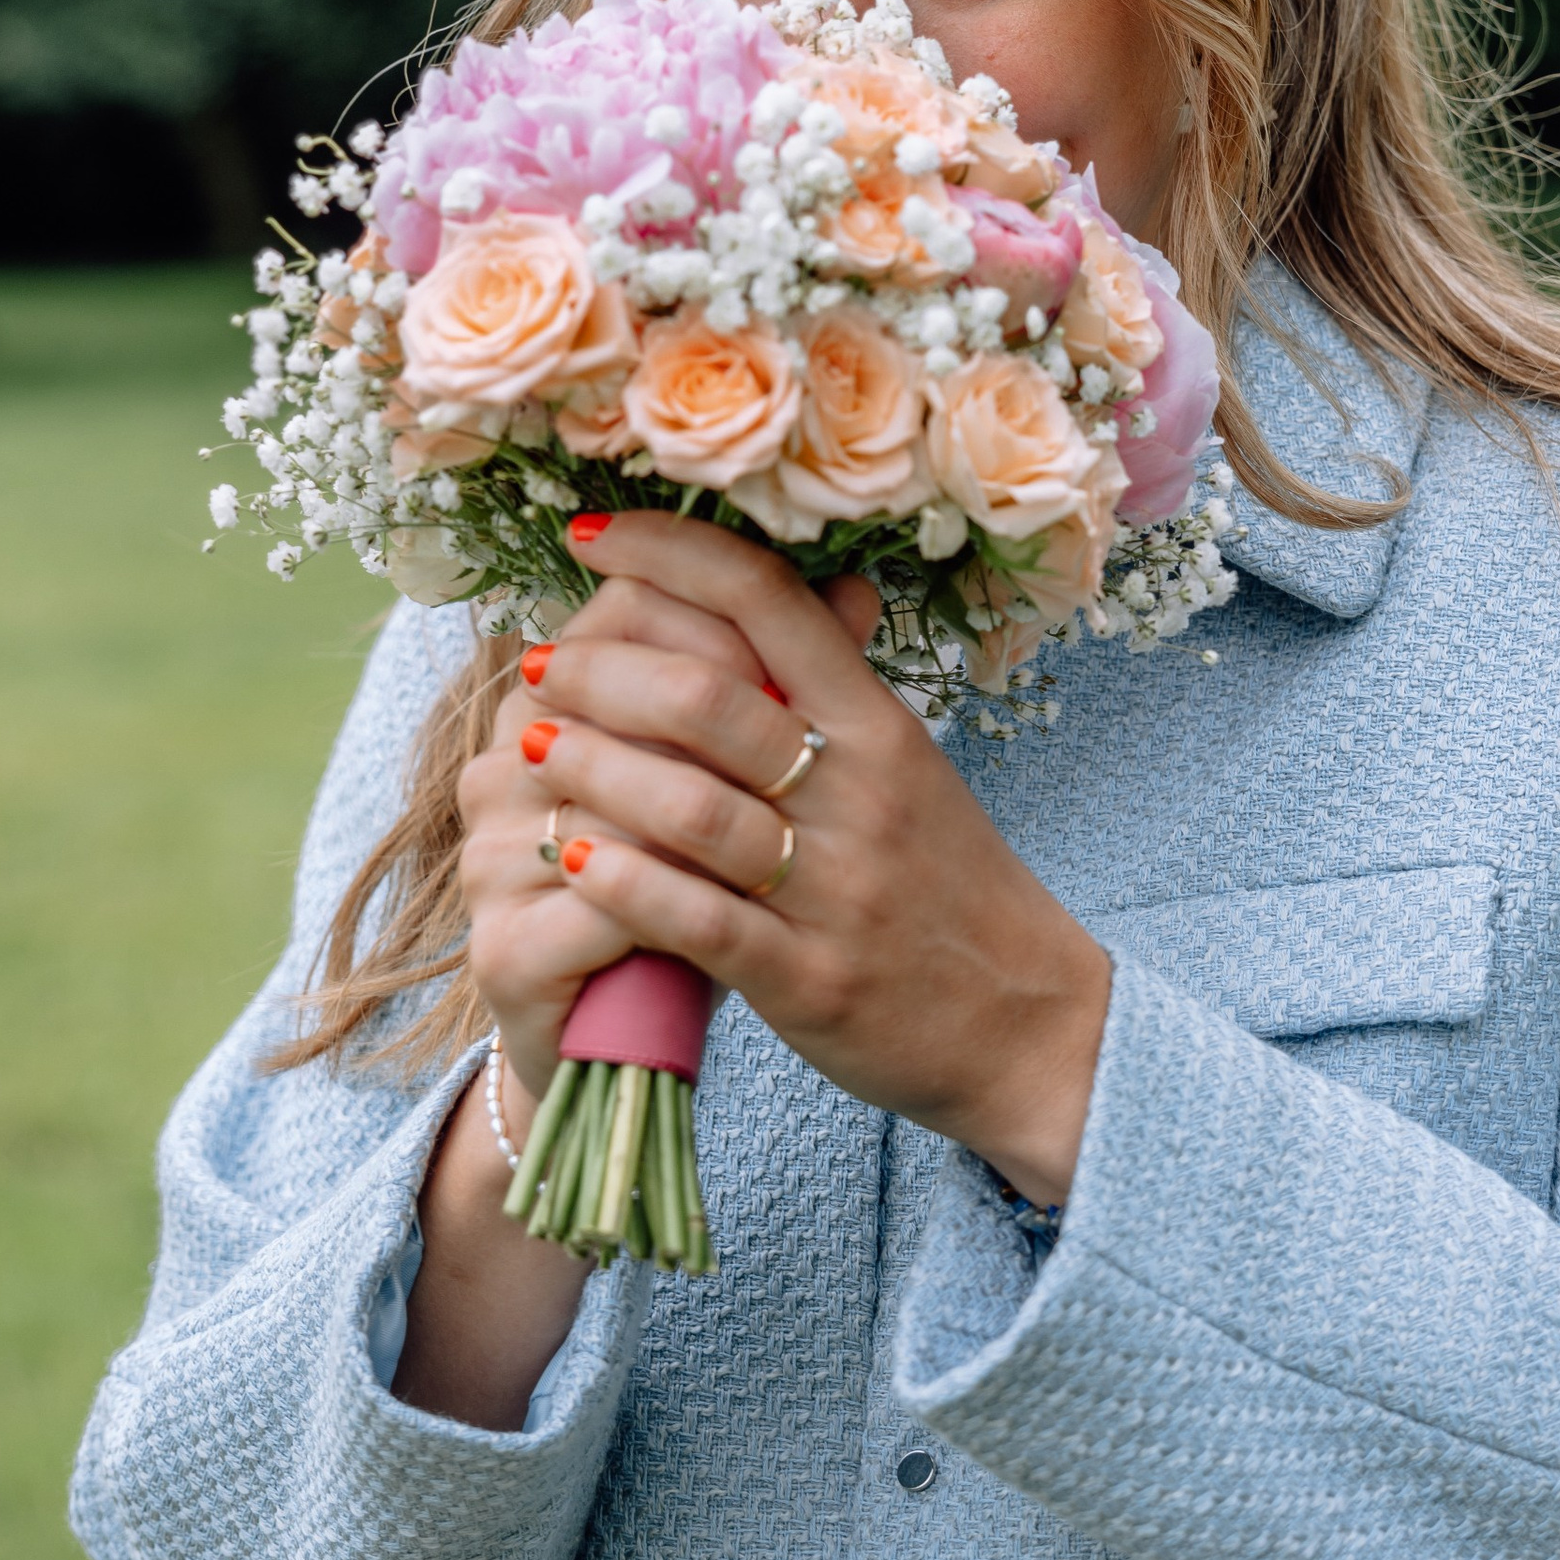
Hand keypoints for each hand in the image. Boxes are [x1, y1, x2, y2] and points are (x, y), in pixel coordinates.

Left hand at [493, 512, 1111, 1206]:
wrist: (1032, 1026)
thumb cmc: (949, 889)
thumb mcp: (910, 770)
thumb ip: (841, 687)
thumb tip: (811, 584)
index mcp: (879, 727)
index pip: (769, 600)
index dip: (667, 552)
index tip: (587, 533)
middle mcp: (860, 795)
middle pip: (707, 701)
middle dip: (600, 671)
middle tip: (538, 663)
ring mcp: (835, 891)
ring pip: (690, 808)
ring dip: (591, 768)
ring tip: (527, 744)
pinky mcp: (808, 981)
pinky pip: (698, 921)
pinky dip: (623, 883)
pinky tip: (569, 855)